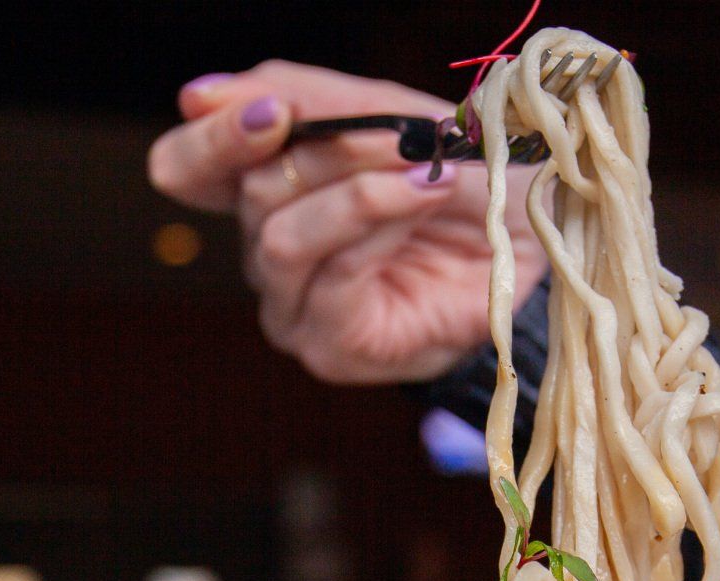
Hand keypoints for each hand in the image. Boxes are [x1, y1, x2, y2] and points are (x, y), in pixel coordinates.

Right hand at [147, 61, 546, 384]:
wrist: (534, 248)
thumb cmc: (459, 180)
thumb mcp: (389, 115)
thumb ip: (306, 100)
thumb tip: (197, 96)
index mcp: (263, 190)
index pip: (185, 168)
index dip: (212, 138)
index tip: (268, 112)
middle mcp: (265, 252)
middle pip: (248, 192)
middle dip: (323, 150)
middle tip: (388, 132)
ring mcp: (293, 306)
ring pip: (279, 236)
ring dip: (358, 188)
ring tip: (425, 171)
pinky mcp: (331, 345)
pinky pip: (332, 274)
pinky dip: (381, 222)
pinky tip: (427, 198)